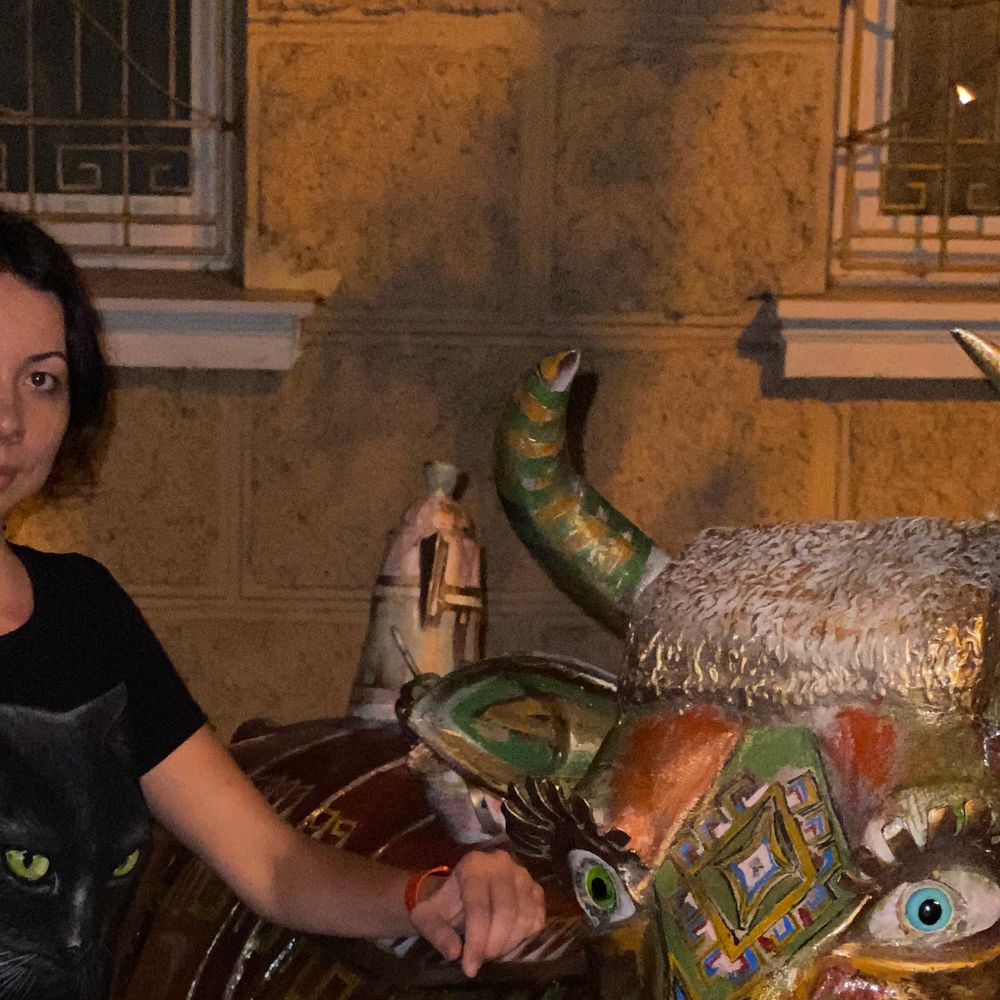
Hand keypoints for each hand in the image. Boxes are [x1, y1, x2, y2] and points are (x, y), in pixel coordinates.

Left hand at [408, 850, 545, 976]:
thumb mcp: (429, 917)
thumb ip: (437, 933)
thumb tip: (455, 953)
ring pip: (524, 915)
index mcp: (473, 865)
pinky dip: (525, 936)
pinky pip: (537, 917)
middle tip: (482, 959)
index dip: (476, 941)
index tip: (470, 967)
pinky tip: (508, 941)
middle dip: (494, 944)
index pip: (479, 906)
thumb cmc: (446, 904)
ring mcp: (522, 874)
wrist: (461, 890)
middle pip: (505, 912)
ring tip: (492, 951)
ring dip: (509, 942)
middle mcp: (501, 863)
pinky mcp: (536, 888)